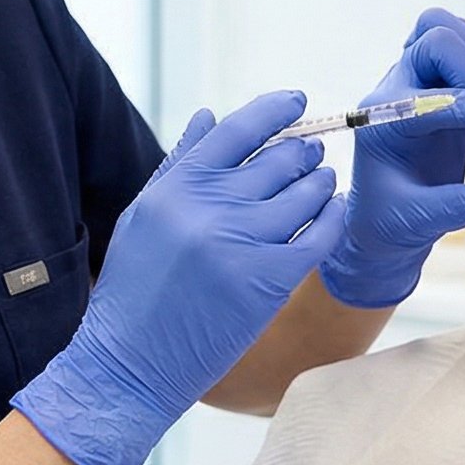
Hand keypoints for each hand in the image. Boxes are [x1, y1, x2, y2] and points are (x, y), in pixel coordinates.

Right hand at [15, 91, 347, 464]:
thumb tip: (209, 115)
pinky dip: (332, 217)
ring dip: (320, 181)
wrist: (131, 362)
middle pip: (280, 158)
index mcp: (178, 187)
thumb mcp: (144, 216)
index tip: (295, 102)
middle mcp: (212, 208)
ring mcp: (243, 243)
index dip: (274, 109)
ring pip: (306, 192)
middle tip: (310, 153)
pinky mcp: (269, 280)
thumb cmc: (133, 290)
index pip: (238, 129)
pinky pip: (320, 235)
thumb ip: (179, 164)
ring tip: (321, 182)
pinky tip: (332, 212)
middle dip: (302, 150)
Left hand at [317, 9, 464, 308]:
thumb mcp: (414, 222)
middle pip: (431, 36)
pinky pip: (458, 44)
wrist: (386, 216)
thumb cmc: (392, 219)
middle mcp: (397, 91)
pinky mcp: (439, 83)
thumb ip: (447, 210)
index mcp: (383, 120)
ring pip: (443, 29)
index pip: (430, 96)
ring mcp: (417, 82)